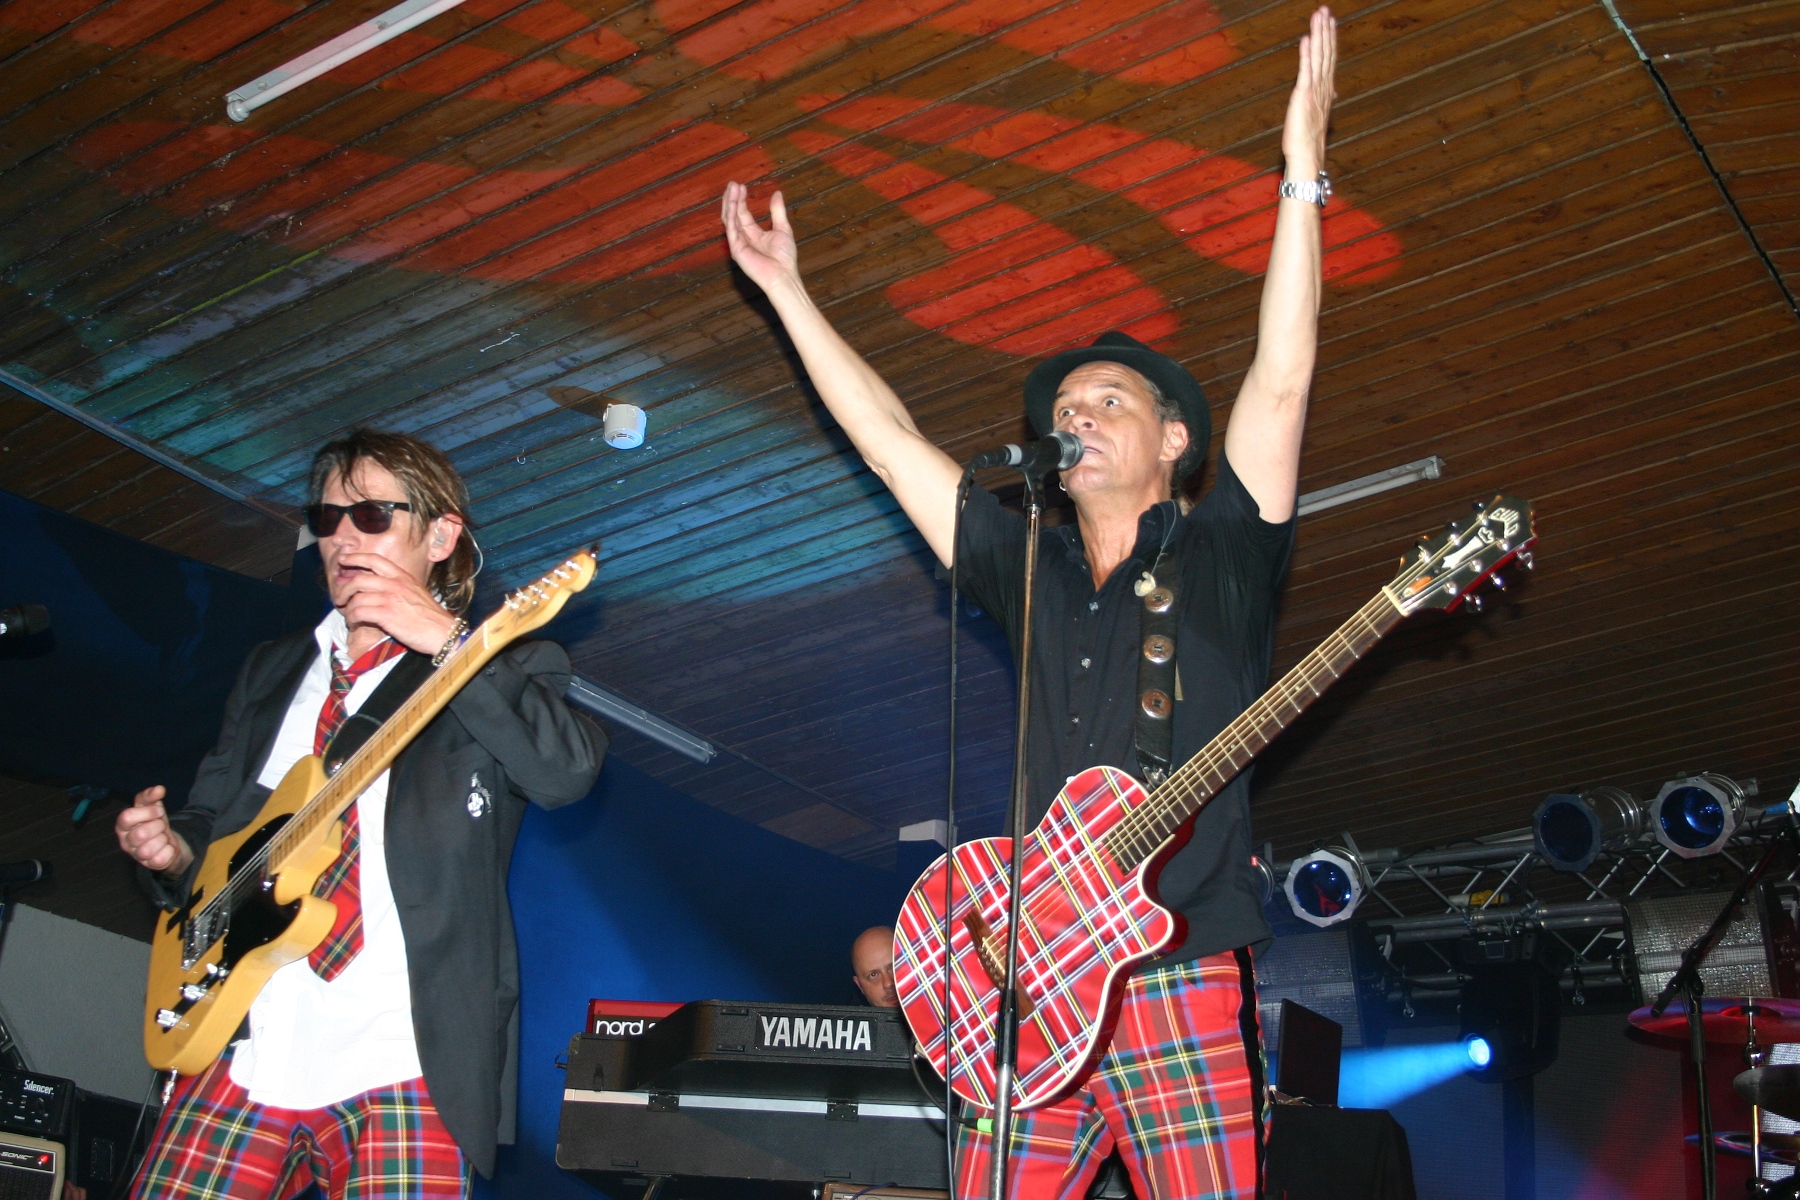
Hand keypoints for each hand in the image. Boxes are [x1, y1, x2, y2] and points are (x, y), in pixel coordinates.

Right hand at [116, 786, 193, 874]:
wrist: (167, 840)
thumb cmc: (154, 822)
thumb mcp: (152, 807)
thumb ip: (151, 796)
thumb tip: (159, 789)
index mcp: (122, 826)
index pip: (127, 817)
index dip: (147, 812)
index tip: (158, 811)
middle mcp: (125, 842)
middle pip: (140, 834)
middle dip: (157, 826)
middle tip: (161, 826)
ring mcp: (137, 855)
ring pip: (148, 849)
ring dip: (162, 839)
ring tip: (162, 836)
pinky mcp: (150, 865)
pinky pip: (160, 859)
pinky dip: (168, 850)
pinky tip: (166, 847)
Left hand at [333, 551, 459, 654]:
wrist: (442, 632)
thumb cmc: (430, 615)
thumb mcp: (416, 592)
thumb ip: (398, 585)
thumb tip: (378, 586)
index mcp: (402, 576)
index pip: (374, 559)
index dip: (356, 557)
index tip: (343, 560)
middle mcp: (395, 584)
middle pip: (358, 579)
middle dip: (343, 589)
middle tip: (339, 597)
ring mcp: (390, 599)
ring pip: (356, 598)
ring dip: (347, 608)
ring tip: (348, 616)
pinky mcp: (386, 615)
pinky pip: (358, 612)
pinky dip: (352, 619)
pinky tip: (354, 623)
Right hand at [721, 181, 799, 295]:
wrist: (783, 275)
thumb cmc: (785, 257)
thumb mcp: (783, 228)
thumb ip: (777, 211)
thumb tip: (777, 193)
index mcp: (753, 234)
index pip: (743, 213)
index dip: (741, 199)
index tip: (741, 185)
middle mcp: (743, 238)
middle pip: (733, 214)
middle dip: (732, 199)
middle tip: (732, 184)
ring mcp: (738, 243)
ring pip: (729, 219)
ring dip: (730, 203)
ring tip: (732, 188)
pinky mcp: (736, 249)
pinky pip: (731, 228)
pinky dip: (731, 214)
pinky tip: (733, 202)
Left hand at [1282, 7, 1336, 179]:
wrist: (1307, 154)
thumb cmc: (1309, 138)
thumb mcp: (1318, 114)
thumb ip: (1324, 98)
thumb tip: (1333, 92)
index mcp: (1325, 89)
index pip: (1329, 58)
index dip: (1330, 39)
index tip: (1331, 22)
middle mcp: (1323, 86)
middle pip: (1326, 52)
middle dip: (1326, 30)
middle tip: (1325, 11)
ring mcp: (1315, 89)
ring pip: (1319, 57)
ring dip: (1319, 35)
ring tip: (1319, 16)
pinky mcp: (1304, 95)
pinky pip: (1306, 70)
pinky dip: (1307, 54)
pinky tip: (1307, 39)